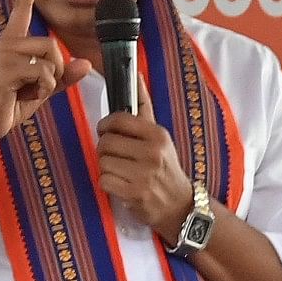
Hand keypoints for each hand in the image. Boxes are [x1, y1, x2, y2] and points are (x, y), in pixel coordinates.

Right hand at [0, 0, 68, 146]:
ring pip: (49, 59)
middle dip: (55, 70)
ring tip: (28, 92)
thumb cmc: (9, 105)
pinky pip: (42, 73)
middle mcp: (7, 43)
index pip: (23, 9)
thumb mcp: (40, 90)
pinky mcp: (5, 70)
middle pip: (51, 44)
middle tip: (38, 87)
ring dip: (48, 82)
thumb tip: (85, 64)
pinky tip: (24, 97)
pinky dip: (41, 89)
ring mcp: (4, 55)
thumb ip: (62, 77)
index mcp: (13, 43)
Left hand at [95, 110, 196, 242]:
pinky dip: (107, 184)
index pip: (119, 119)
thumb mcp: (160, 137)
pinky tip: (120, 185)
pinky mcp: (134, 193)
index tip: (106, 131)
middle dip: (104, 149)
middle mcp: (151, 152)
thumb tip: (136, 76)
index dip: (106, 125)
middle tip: (114, 155)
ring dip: (106, 168)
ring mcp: (143, 174)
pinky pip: (104, 181)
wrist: (178, 205)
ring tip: (119, 171)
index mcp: (157, 134)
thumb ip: (144, 108)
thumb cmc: (165, 167)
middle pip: (106, 141)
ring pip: (103, 162)